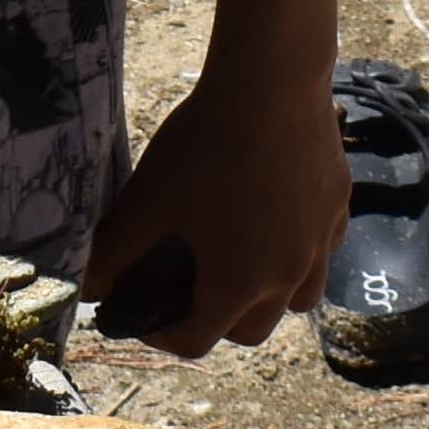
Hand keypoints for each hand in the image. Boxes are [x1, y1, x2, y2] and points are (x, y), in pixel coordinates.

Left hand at [81, 58, 351, 359]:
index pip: (197, 341)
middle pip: (251, 332)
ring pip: (298, 301)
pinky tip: (275, 224)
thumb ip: (115, 250)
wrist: (273, 86)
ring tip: (238, 264)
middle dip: (215, 323)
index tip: (143, 315)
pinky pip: (320, 256)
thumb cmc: (205, 145)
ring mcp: (321, 246)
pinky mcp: (339, 212)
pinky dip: (298, 257)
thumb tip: (88, 288)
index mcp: (237, 284)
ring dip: (267, 298)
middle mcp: (288, 277)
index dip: (161, 336)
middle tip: (186, 292)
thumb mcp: (149, 199)